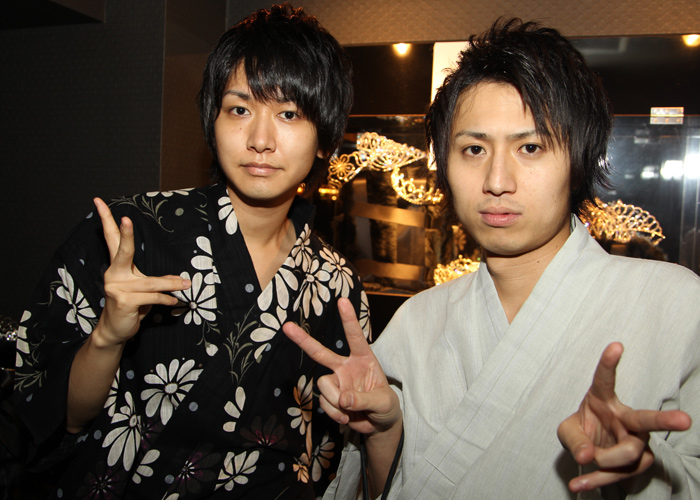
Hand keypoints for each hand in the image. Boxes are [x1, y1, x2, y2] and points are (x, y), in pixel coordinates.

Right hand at [93, 197, 189, 346]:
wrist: (116, 330)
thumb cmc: (130, 305)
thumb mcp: (141, 289)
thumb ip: (153, 281)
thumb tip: (178, 280)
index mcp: (116, 266)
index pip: (110, 238)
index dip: (106, 220)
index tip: (99, 201)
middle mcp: (113, 274)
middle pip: (122, 251)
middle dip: (125, 235)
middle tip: (126, 219)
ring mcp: (117, 288)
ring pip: (150, 282)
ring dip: (170, 284)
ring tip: (184, 284)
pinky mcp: (124, 301)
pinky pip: (152, 297)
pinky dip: (165, 299)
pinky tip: (173, 302)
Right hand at [282, 297, 400, 435]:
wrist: (378, 425)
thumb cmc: (386, 407)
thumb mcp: (383, 403)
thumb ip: (365, 400)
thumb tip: (343, 399)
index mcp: (364, 359)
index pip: (355, 337)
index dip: (348, 320)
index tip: (342, 301)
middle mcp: (346, 367)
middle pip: (321, 352)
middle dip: (304, 340)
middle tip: (287, 327)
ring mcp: (336, 382)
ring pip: (323, 385)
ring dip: (335, 402)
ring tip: (350, 412)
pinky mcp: (330, 397)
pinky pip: (324, 403)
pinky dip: (334, 413)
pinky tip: (346, 417)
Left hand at [557, 342, 690, 491]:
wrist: (591, 453)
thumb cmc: (581, 434)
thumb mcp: (567, 433)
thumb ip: (574, 441)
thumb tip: (587, 456)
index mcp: (603, 400)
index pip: (605, 380)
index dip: (609, 363)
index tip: (615, 345)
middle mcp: (626, 418)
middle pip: (646, 419)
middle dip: (666, 421)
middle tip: (685, 421)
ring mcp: (637, 440)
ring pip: (628, 454)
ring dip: (603, 460)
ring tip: (585, 459)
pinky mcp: (640, 460)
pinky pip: (621, 473)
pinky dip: (596, 480)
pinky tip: (578, 484)